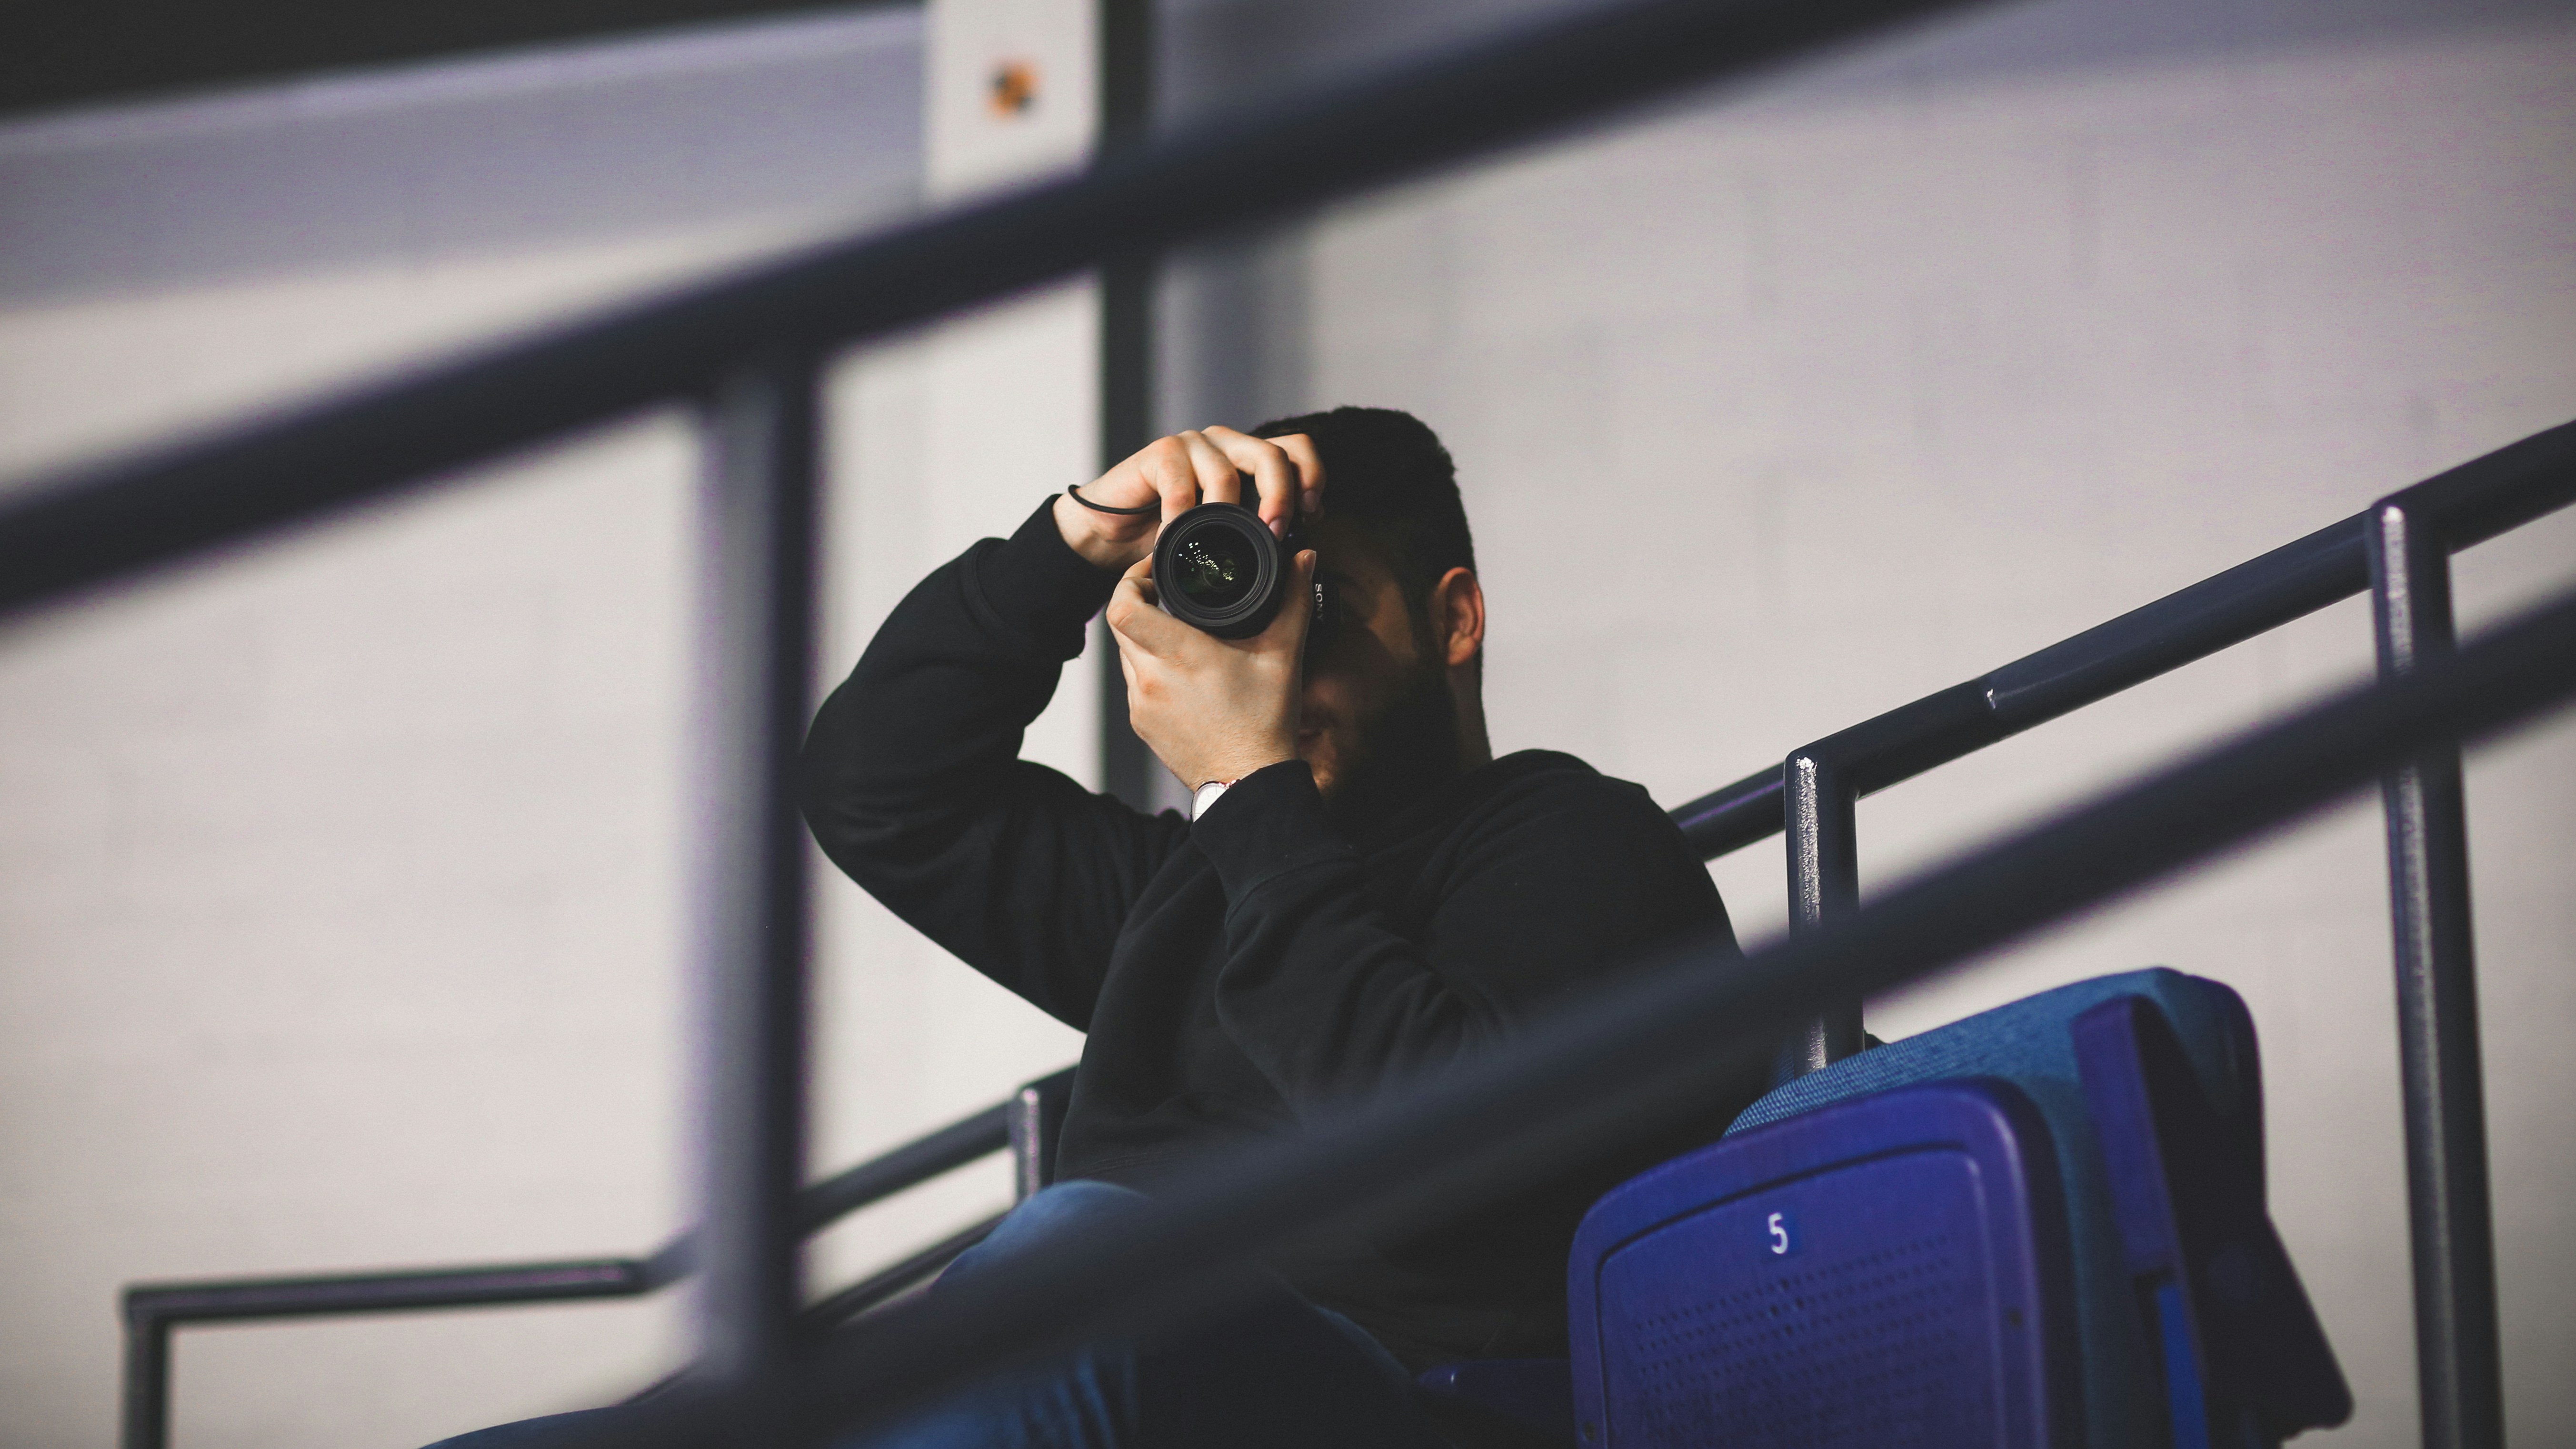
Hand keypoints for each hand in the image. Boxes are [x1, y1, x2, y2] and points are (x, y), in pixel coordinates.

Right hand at [1055, 427, 1323, 572]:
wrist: (1114, 535)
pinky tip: (1177, 541)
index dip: (1311, 475)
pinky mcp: (1161, 453)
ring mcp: (1194, 445)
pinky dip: (1183, 518)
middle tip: (1274, 533)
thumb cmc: (1175, 537)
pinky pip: (1181, 484)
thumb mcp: (1227, 536)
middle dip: (1280, 496)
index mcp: (1250, 460)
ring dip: (1227, 515)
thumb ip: (1261, 529)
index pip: (1296, 449)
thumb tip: (1307, 542)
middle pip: (1271, 454)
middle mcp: (1227, 445)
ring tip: (1221, 549)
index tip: (1311, 513)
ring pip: (1227, 471)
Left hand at [1106, 547, 1315, 791]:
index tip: (1152, 572)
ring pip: (1125, 654)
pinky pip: (1134, 683)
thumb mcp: (1283, 656)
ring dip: (1144, 637)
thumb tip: (1304, 560)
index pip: (1123, 606)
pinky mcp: (1141, 724)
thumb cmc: (1265, 725)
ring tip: (1178, 632)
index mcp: (1180, 656)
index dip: (1129, 579)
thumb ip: (1293, 600)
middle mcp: (1150, 680)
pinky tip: (1180, 672)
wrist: (1249, 783)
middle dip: (1139, 603)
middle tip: (1165, 594)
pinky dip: (1150, 669)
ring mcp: (1140, 705)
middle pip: (1120, 624)